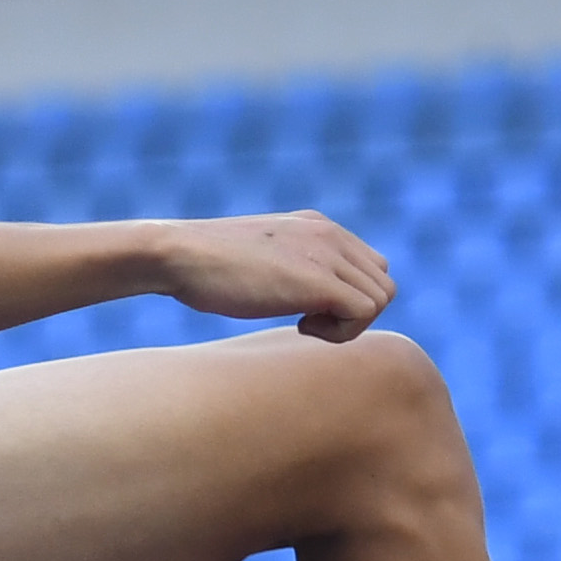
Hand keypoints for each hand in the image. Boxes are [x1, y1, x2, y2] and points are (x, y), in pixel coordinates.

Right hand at [153, 211, 395, 340]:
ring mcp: (327, 255)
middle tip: (309, 321)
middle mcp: (330, 235)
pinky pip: (366, 312)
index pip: (370, 266)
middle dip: (353, 312)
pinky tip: (300, 328)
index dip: (347, 297)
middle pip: (382, 283)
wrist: (178, 255)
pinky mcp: (319, 281)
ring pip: (381, 298)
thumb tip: (301, 298)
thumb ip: (289, 265)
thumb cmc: (203, 266)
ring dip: (349, 324)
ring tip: (304, 325)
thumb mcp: (259, 257)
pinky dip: (341, 333)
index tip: (308, 308)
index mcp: (318, 226)